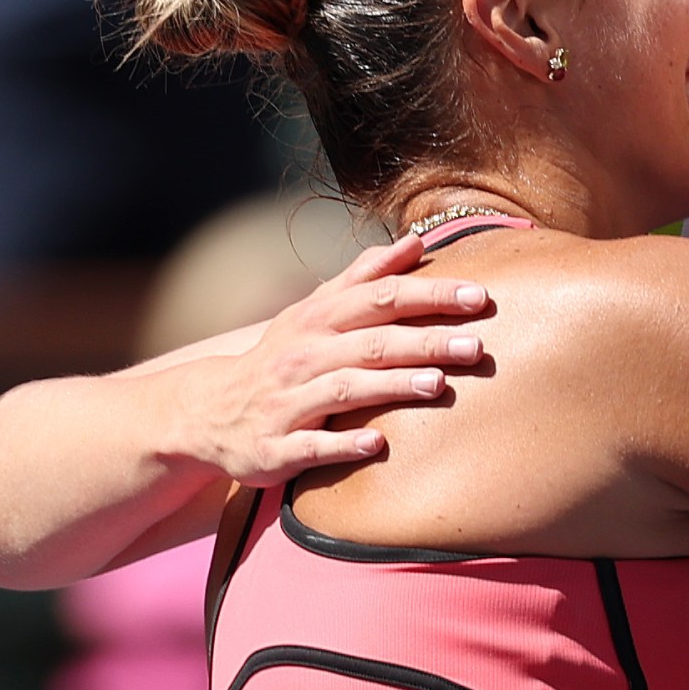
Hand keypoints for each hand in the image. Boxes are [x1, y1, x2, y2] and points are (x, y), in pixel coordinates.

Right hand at [169, 233, 493, 485]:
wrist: (209, 413)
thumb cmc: (282, 359)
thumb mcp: (315, 312)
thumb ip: (364, 278)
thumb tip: (413, 241)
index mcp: (318, 320)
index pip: (380, 298)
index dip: (429, 294)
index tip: (479, 294)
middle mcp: (304, 355)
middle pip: (372, 343)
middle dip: (425, 342)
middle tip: (477, 345)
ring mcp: (289, 403)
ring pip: (344, 389)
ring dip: (390, 385)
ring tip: (437, 384)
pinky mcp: (276, 448)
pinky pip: (311, 446)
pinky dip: (342, 444)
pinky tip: (376, 444)